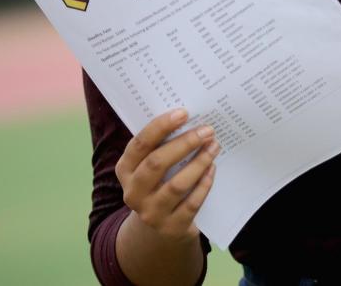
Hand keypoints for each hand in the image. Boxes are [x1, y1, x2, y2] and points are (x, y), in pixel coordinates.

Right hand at [116, 109, 217, 240]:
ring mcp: (151, 213)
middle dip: (184, 143)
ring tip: (214, 147)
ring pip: (177, 185)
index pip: (139, 145)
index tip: (184, 113)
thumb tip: (189, 118)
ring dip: (199, 162)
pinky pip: (191, 203)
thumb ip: (162, 146)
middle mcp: (133, 192)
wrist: (161, 228)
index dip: (160, 127)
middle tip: (207, 130)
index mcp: (126, 170)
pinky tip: (213, 169)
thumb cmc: (160, 184)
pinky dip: (204, 184)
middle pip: (156, 163)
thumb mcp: (152, 167)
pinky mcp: (171, 227)